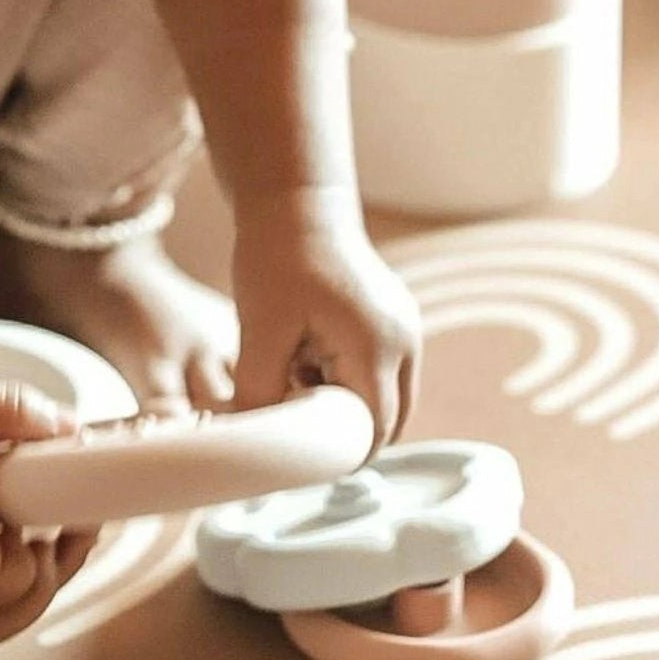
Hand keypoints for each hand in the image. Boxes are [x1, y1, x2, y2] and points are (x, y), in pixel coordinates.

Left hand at [230, 186, 420, 449]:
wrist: (294, 203)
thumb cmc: (275, 261)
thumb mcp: (259, 332)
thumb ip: (259, 394)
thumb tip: (253, 446)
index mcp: (378, 347)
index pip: (374, 430)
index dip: (339, 453)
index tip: (299, 455)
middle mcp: (404, 341)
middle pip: (388, 420)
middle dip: (343, 431)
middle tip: (294, 415)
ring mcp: (405, 329)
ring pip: (385, 397)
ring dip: (345, 404)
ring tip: (297, 374)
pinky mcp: (394, 320)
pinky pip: (381, 371)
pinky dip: (348, 378)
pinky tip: (306, 356)